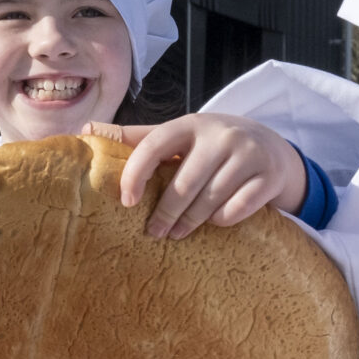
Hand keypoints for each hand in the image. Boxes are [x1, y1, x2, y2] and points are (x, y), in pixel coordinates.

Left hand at [87, 116, 306, 238]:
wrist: (271, 147)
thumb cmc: (212, 146)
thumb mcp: (180, 136)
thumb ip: (139, 137)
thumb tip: (87, 129)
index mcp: (191, 124)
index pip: (154, 145)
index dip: (136, 174)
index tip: (128, 202)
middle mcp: (220, 135)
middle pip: (184, 183)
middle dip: (165, 214)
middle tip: (153, 233)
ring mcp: (248, 154)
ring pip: (211, 199)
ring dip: (191, 222)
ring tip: (177, 234)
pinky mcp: (269, 176)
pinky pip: (239, 208)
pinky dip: (223, 219)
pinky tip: (215, 222)